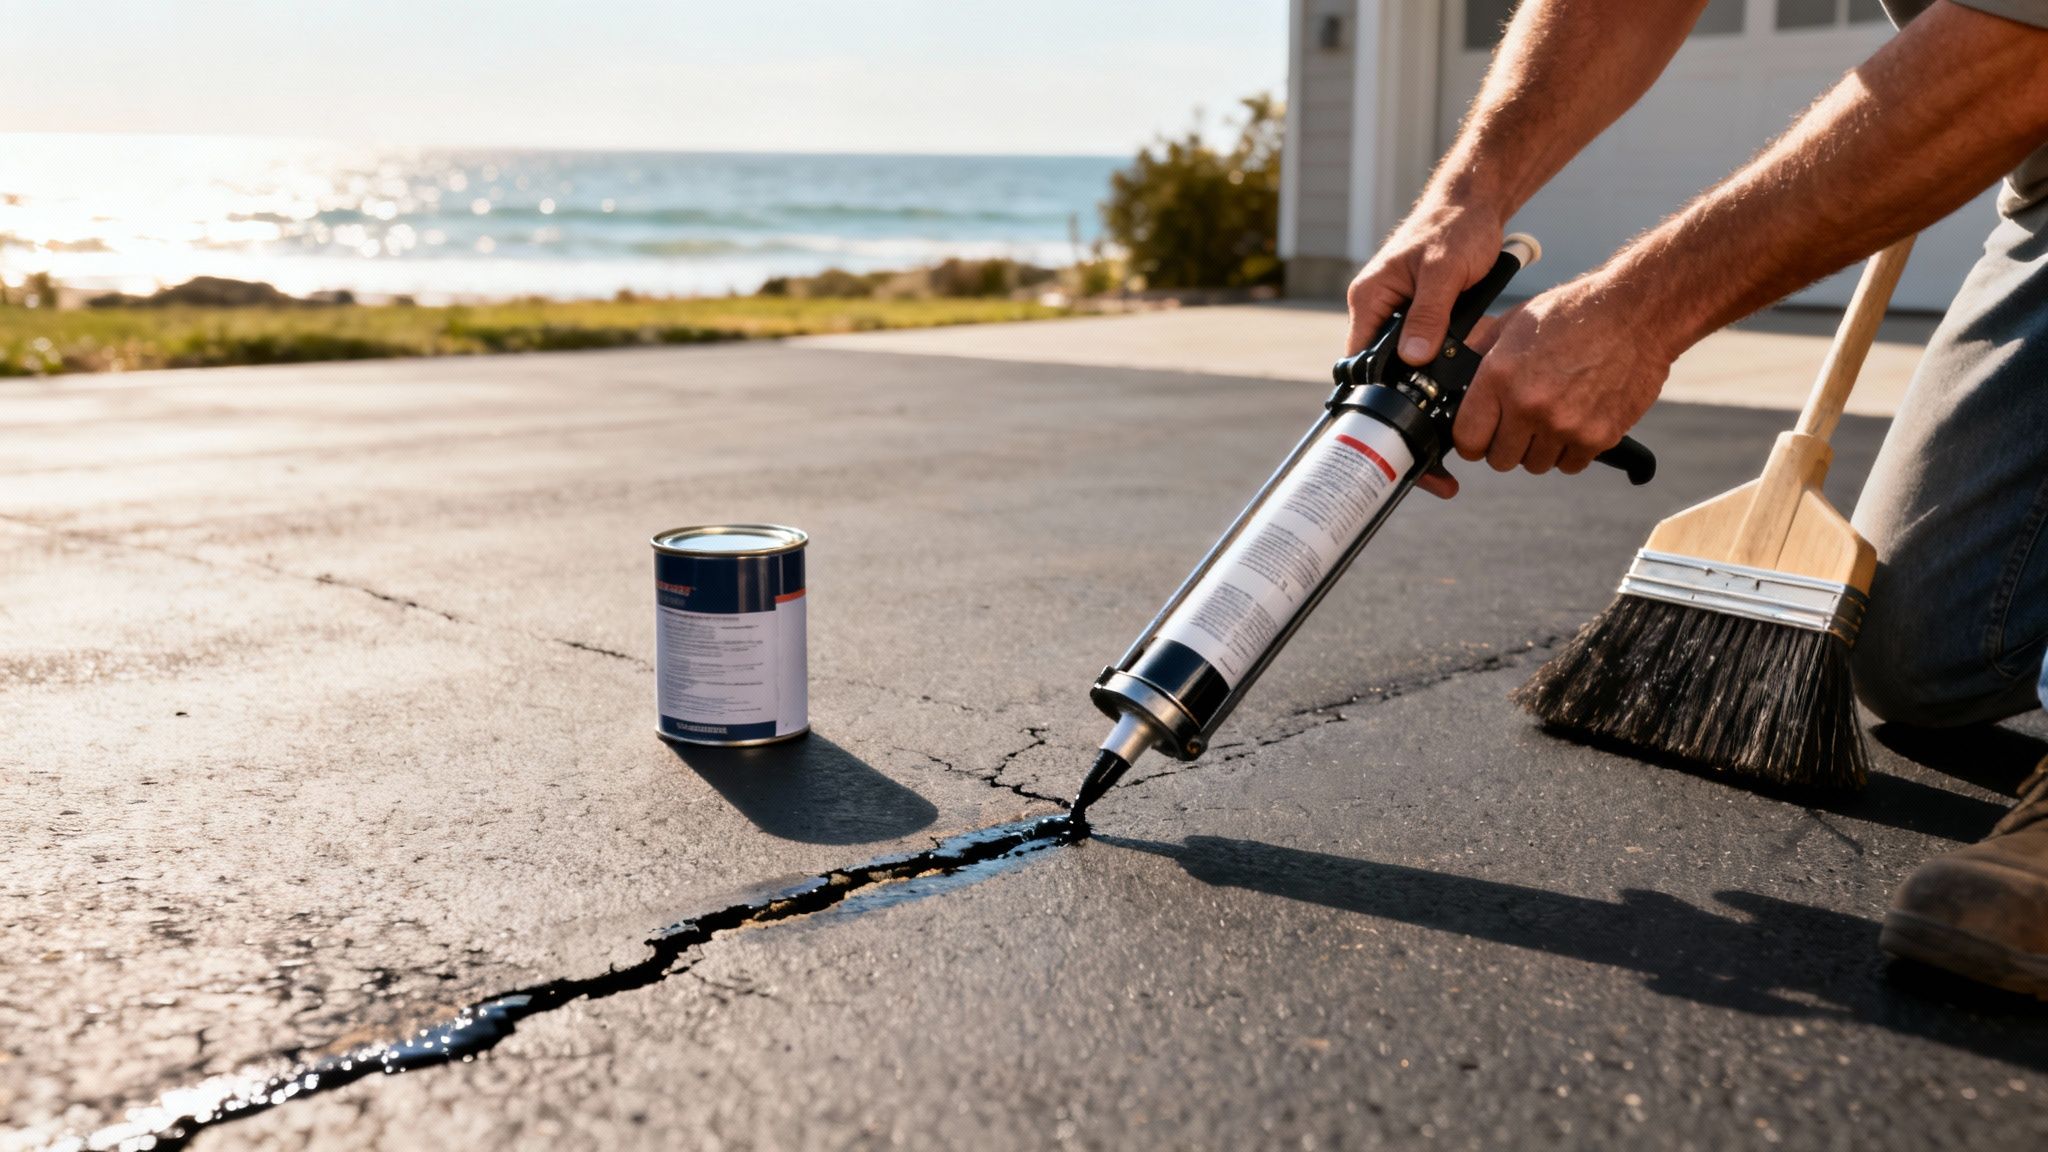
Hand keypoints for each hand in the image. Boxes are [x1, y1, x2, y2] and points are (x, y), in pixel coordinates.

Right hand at [1344, 199, 1506, 499]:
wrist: (1475, 203)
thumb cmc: (1455, 227)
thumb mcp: (1443, 270)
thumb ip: (1428, 314)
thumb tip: (1412, 358)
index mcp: (1369, 302)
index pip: (1357, 364)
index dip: (1370, 402)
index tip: (1387, 436)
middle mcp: (1378, 314)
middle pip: (1380, 378)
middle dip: (1401, 418)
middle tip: (1429, 460)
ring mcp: (1400, 319)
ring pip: (1404, 373)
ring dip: (1424, 401)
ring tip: (1447, 443)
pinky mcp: (1423, 320)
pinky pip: (1424, 359)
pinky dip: (1439, 380)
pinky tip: (1459, 404)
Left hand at [1454, 274, 1669, 476]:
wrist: (1637, 314)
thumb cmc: (1575, 313)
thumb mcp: (1515, 322)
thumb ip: (1481, 352)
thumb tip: (1455, 372)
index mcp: (1500, 377)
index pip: (1467, 440)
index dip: (1471, 440)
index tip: (1480, 435)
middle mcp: (1530, 406)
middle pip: (1500, 460)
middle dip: (1505, 445)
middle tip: (1519, 423)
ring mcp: (1565, 425)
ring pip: (1535, 464)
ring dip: (1539, 448)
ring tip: (1551, 416)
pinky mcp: (1598, 436)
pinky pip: (1571, 464)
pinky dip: (1570, 450)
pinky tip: (1576, 421)